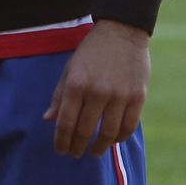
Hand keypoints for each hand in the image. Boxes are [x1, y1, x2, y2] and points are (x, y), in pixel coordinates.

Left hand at [45, 20, 150, 156]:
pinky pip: (128, 127)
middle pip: (85, 131)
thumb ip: (60, 95)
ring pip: (108, 134)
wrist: (123, 30)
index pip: (65, 123)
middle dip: (77, 147)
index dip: (61, 141)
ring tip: (94, 151)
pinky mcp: (137, 96)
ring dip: (99, 147)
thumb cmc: (92, 50)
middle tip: (75, 153)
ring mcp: (119, 95)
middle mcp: (97, 92)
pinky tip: (113, 139)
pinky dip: (120, 137)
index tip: (61, 150)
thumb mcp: (71, 68)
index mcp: (76, 84)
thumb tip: (48, 119)